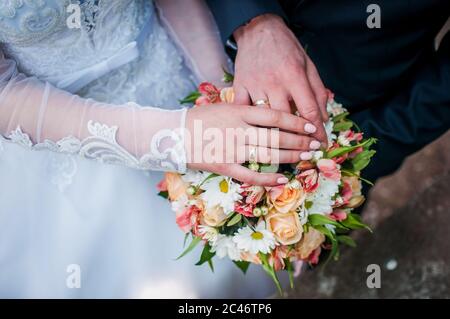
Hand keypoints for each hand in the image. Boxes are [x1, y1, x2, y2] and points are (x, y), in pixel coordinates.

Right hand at [185, 104, 321, 185]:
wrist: (173, 134)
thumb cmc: (200, 118)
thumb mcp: (224, 106)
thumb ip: (246, 110)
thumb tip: (271, 115)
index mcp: (239, 111)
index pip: (275, 116)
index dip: (296, 122)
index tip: (310, 127)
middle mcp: (238, 130)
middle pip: (277, 136)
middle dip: (300, 141)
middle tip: (315, 144)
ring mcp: (232, 149)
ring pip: (268, 154)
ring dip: (291, 157)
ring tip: (307, 158)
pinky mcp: (224, 166)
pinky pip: (250, 175)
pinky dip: (268, 179)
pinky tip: (282, 180)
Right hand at [233, 14, 328, 145]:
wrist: (258, 30)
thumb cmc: (287, 48)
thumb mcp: (308, 65)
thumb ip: (317, 91)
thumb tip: (323, 118)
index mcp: (294, 75)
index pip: (308, 109)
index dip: (317, 131)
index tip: (321, 144)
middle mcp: (274, 82)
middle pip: (285, 120)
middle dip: (297, 139)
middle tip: (305, 151)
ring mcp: (254, 85)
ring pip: (263, 119)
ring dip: (274, 137)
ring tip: (284, 150)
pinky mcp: (239, 86)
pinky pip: (243, 111)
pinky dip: (249, 124)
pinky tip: (256, 135)